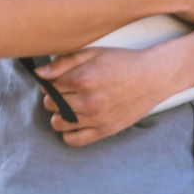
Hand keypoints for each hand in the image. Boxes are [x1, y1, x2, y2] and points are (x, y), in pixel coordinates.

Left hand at [38, 47, 173, 146]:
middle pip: (51, 104)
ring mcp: (96, 118)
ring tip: (71, 106)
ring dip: (59, 114)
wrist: (154, 77)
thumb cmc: (123, 62)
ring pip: (58, 123)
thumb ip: (64, 62)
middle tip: (68, 92)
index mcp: (83, 79)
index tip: (61, 80)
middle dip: (54, 97)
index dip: (52, 82)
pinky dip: (68, 133)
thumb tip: (39, 74)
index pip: (49, 86)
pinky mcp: (104, 130)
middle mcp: (88, 100)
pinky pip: (73, 140)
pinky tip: (75, 122)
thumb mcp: (94, 53)